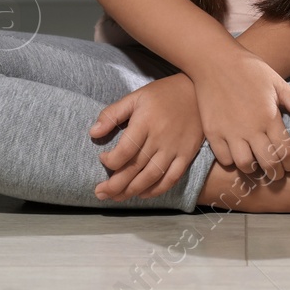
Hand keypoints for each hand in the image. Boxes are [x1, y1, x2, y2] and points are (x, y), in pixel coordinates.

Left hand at [88, 73, 205, 201]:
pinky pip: (171, 178)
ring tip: (116, 197)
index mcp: (145, 122)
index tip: (103, 159)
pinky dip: (156, 190)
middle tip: (100, 193)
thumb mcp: (135, 97)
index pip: (124, 151)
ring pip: (151, 177)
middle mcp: (159, 138)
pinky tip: (143, 194)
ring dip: (132, 191)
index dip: (111, 161)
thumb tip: (93, 133)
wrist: (196, 92)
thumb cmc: (162, 95)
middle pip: (135, 168)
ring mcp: (174, 149)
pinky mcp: (186, 155)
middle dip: (115, 185)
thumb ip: (112, 114)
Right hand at [191, 49, 289, 182]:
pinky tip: (237, 154)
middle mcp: (250, 127)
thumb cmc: (250, 70)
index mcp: (269, 116)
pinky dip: (231, 161)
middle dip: (277, 174)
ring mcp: (229, 131)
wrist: (215, 60)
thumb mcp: (277, 83)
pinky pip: (224, 158)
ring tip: (257, 165)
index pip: (286, 152)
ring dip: (254, 169)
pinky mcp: (213, 131)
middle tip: (278, 173)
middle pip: (268, 164)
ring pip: (245, 165)